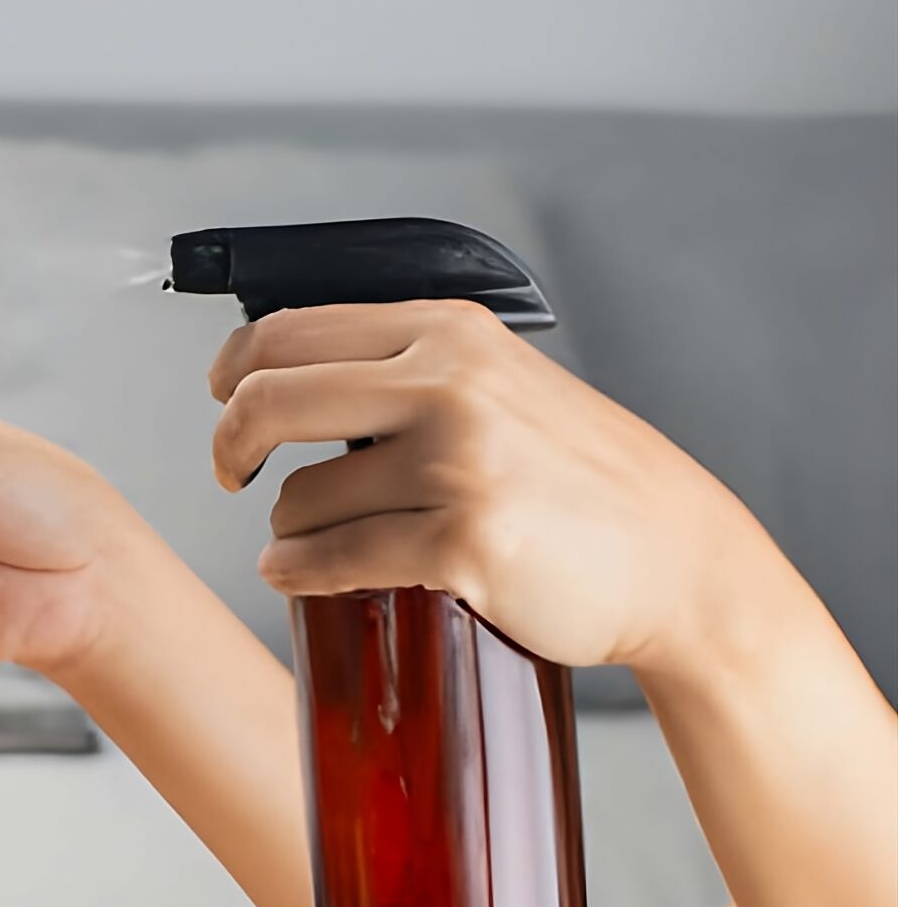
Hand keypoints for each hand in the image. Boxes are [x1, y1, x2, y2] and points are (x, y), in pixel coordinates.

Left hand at [209, 299, 753, 673]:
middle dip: (229, 444)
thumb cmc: (584, 482)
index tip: (225, 402)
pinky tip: (300, 576)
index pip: (289, 331)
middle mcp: (450, 384)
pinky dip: (300, 573)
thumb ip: (410, 369)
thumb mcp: (501, 385)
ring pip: (299, 497)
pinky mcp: (463, 543)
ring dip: (290, 530)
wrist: (680, 560)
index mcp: (450, 333)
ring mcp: (457, 463)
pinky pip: (333, 559)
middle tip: (231, 472)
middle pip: (268, 400)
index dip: (233, 373)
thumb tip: (288, 377)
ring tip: (321, 544)